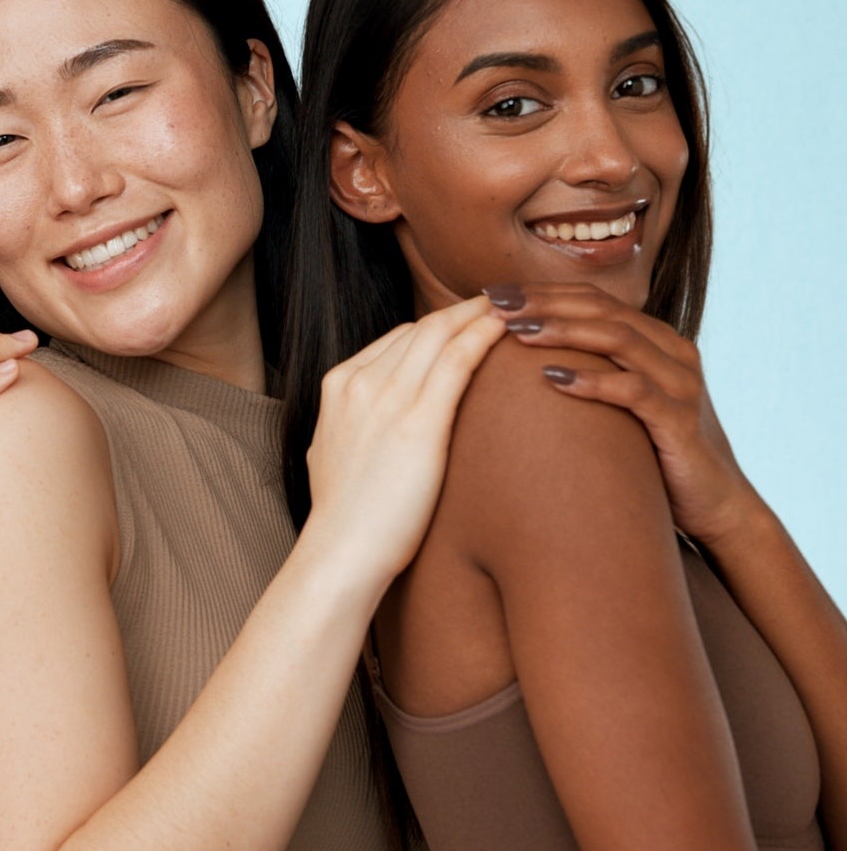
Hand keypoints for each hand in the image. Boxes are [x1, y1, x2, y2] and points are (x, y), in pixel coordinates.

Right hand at [303, 295, 508, 583]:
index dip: (437, 327)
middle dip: (462, 310)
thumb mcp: (336, 453)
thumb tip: (381, 425)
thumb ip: (358, 425)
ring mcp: (386, 397)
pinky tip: (506, 327)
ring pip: (439, 334)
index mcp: (338, 385)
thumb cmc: (347, 516)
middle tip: (502, 299)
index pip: (397, 340)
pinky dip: (482, 335)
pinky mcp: (418, 421)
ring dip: (478, 313)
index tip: (467, 324)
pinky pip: (457, 361)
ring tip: (515, 304)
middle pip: (420, 328)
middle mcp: (359, 381)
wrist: (341, 551)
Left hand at [482, 282, 762, 543]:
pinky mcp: (680, 420)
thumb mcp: (619, 403)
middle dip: (545, 302)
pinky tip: (551, 378)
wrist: (714, 504)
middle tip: (495, 304)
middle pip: (602, 309)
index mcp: (656, 340)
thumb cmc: (652, 451)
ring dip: (563, 331)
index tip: (492, 293)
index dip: (542, 291)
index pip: (594, 299)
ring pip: (618, 339)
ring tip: (516, 332)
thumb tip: (520, 359)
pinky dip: (592, 381)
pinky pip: (634, 391)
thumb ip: (589, 372)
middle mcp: (672, 353)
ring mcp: (681, 384)